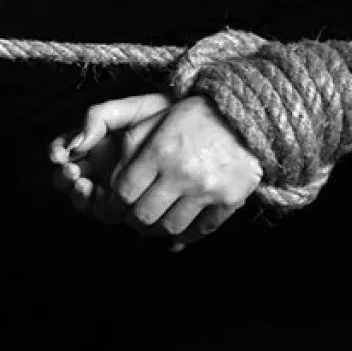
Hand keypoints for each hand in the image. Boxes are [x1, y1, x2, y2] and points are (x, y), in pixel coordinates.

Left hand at [49, 94, 262, 250]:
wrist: (244, 116)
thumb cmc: (190, 117)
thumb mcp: (151, 120)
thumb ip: (126, 149)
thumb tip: (108, 181)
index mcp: (159, 150)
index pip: (123, 193)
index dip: (113, 203)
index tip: (113, 204)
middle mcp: (182, 172)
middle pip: (143, 215)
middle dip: (132, 219)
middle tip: (132, 214)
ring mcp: (207, 189)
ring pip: (169, 227)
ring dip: (157, 229)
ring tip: (154, 219)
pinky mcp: (230, 200)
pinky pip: (200, 231)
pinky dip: (185, 234)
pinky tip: (178, 226)